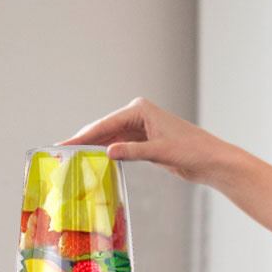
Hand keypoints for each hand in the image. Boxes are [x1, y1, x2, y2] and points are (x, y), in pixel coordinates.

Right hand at [57, 97, 232, 186]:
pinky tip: (93, 161)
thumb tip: (108, 151)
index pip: (105, 124)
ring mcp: (141, 127)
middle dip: (83, 141)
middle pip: (104, 129)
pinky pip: (119, 146)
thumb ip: (134, 152)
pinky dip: (106, 153)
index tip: (63, 145)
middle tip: (60, 153)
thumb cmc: (192, 151)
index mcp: (141, 110)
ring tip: (71, 158)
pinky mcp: (145, 141)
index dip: (83, 136)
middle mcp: (138, 115)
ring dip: (93, 148)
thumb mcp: (161, 152)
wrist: (211, 161)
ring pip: (110, 138)